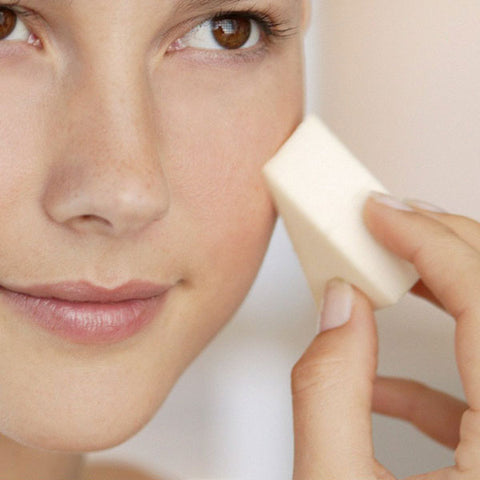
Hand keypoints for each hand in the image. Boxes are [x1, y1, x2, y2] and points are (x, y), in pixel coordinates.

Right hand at [291, 192, 479, 479]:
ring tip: (391, 272)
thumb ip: (328, 392)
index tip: (380, 214)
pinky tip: (379, 385)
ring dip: (443, 294)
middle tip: (390, 224)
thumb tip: (338, 307)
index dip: (429, 244)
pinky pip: (474, 393)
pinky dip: (427, 377)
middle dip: (445, 247)